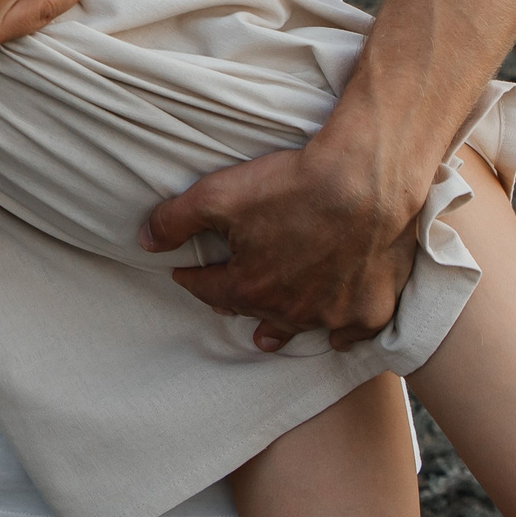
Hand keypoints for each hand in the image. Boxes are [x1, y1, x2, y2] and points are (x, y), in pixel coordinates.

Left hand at [140, 131, 430, 350]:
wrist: (365, 180)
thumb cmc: (291, 184)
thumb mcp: (217, 194)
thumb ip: (174, 220)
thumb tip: (144, 241)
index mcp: (250, 287)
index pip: (209, 289)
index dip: (192, 279)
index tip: (183, 274)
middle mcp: (290, 310)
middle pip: (254, 310)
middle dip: (235, 303)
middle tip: (226, 301)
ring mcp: (333, 314)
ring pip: (299, 327)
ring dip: (282, 326)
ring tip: (268, 337)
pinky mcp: (371, 308)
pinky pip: (351, 332)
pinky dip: (341, 331)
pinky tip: (336, 331)